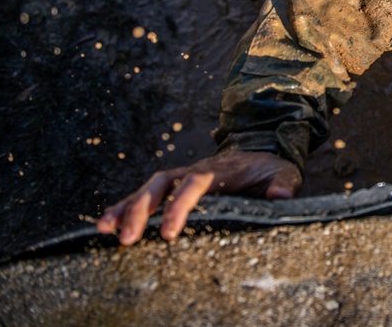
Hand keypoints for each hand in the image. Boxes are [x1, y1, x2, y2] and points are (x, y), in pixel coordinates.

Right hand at [96, 151, 301, 245]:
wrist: (262, 154)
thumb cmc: (270, 169)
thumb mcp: (284, 174)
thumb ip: (283, 184)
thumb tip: (280, 196)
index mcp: (220, 170)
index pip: (195, 183)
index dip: (180, 205)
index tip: (169, 231)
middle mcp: (195, 170)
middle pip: (163, 183)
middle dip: (143, 209)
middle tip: (128, 238)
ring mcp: (182, 177)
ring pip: (149, 188)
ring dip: (127, 207)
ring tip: (106, 230)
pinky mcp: (174, 187)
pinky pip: (146, 195)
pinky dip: (125, 207)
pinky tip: (107, 224)